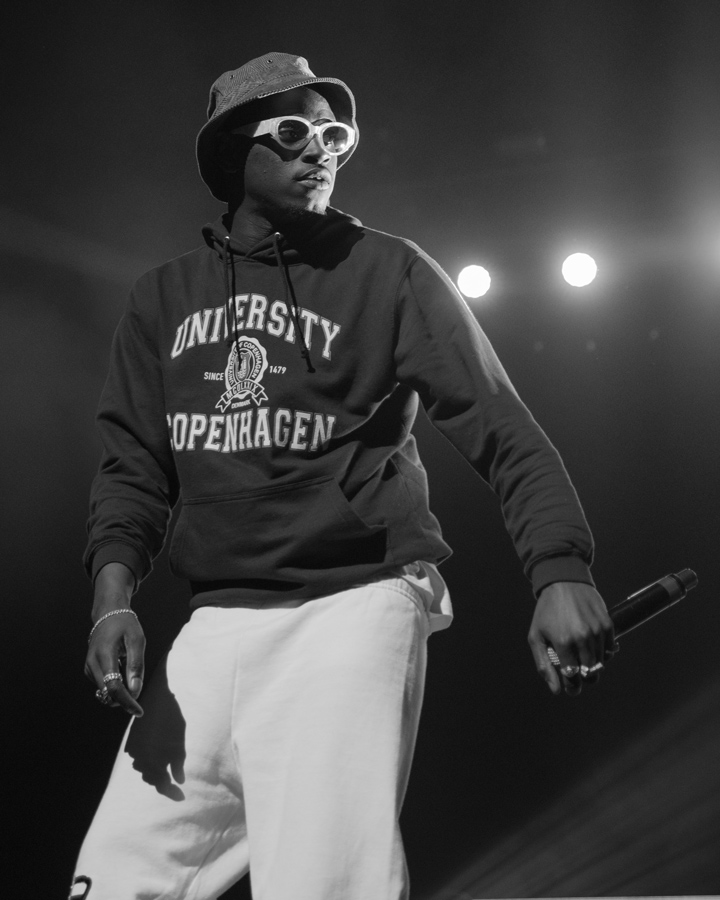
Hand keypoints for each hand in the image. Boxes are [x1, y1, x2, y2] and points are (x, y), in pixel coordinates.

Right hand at [84, 563, 144, 715]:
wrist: (108, 613)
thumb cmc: (125, 625)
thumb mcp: (137, 640)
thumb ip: (136, 665)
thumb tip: (135, 691)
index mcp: (104, 654)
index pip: (113, 686)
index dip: (126, 701)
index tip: (139, 711)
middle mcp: (92, 663)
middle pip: (107, 693)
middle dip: (124, 700)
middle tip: (138, 699)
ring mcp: (88, 667)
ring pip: (104, 691)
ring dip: (119, 693)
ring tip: (130, 676)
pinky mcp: (89, 669)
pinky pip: (102, 685)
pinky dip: (114, 686)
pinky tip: (122, 673)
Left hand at [528, 581, 616, 696]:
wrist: (563, 582)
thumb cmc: (547, 611)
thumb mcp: (536, 636)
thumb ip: (544, 664)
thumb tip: (556, 690)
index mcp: (563, 642)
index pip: (573, 677)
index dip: (572, 687)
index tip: (571, 688)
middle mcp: (582, 637)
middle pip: (591, 673)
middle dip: (584, 678)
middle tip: (577, 673)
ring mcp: (597, 630)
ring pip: (601, 663)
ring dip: (592, 663)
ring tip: (580, 653)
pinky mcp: (607, 624)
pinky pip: (610, 649)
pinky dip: (602, 652)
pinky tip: (591, 644)